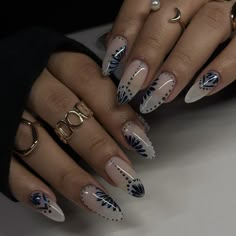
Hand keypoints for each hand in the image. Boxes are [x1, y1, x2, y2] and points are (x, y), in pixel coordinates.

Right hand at [10, 52, 154, 221]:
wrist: (8, 72)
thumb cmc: (53, 75)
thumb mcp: (76, 72)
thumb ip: (102, 93)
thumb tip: (136, 128)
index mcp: (57, 61)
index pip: (89, 82)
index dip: (115, 112)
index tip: (140, 142)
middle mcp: (30, 82)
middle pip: (62, 111)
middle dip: (95, 146)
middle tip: (124, 176)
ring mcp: (7, 110)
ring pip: (36, 143)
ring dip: (69, 175)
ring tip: (100, 201)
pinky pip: (5, 164)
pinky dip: (27, 186)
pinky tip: (53, 206)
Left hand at [102, 0, 235, 112]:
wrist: (232, 13)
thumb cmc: (192, 18)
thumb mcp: (167, 16)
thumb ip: (143, 29)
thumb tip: (115, 53)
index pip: (141, 4)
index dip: (124, 34)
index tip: (111, 63)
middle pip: (170, 18)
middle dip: (148, 53)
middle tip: (133, 84)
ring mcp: (229, 3)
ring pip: (206, 27)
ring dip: (179, 65)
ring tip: (160, 95)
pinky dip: (220, 70)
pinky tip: (197, 91)